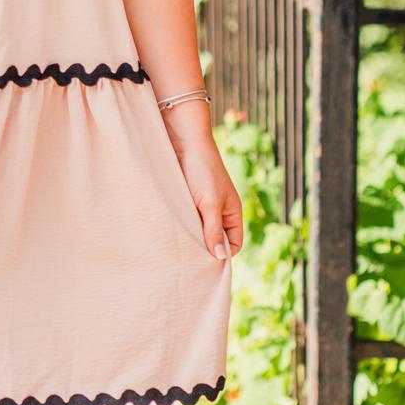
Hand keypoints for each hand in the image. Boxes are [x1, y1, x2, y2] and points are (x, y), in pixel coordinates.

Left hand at [163, 113, 242, 261]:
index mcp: (232, 213)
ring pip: (198, 232)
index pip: (233, 244)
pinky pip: (185, 221)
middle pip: (215, 240)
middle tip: (188, 260)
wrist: (183, 141)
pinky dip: (180, 228)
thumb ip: (213, 230)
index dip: (223, 255)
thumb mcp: (210, 203)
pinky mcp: (186, 201)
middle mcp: (218, 212)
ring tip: (177, 248)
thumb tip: (220, 257)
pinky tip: (170, 233)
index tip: (206, 263)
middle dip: (205, 250)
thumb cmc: (202, 170)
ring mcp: (201, 207)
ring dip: (190, 239)